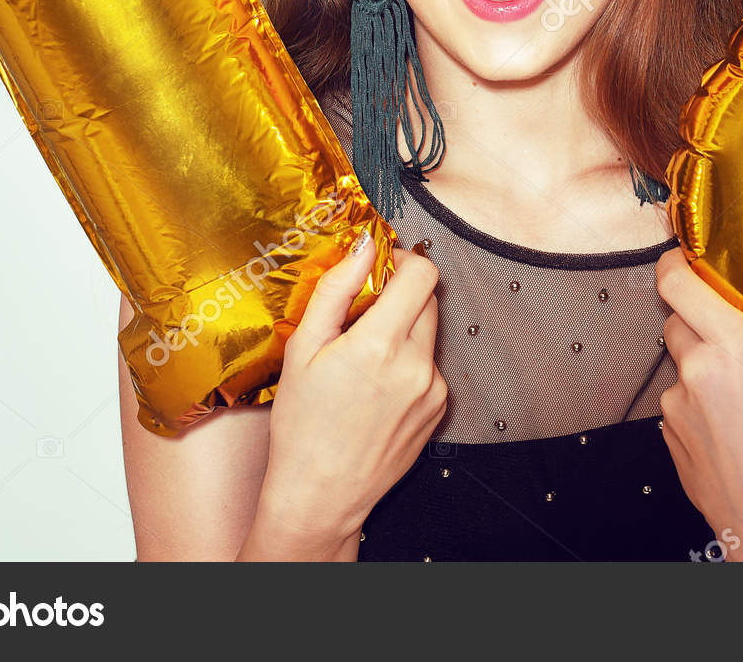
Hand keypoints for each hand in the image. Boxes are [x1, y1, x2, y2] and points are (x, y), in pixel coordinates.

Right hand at [241, 233, 446, 558]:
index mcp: (381, 345)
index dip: (402, 261)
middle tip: (363, 315)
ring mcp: (434, 389)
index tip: (381, 268)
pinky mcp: (440, 408)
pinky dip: (409, 364)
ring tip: (365, 360)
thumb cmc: (302, 427)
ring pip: (430, 333)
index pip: (422, 273)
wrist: (321, 494)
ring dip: (404, 331)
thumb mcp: (302, 350)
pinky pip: (431, 366)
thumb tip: (362, 247)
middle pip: (429, 299)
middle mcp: (417, 365)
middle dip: (400, 295)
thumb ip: (335, 290)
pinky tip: (377, 388)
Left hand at [656, 247, 742, 560]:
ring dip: (702, 367)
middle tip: (740, 346)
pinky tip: (732, 425)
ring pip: (680, 364)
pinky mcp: (667, 431)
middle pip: (677, 320)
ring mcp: (675, 404)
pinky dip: (698, 402)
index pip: (677, 285)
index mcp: (732, 347)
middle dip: (702, 322)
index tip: (680, 259)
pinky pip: (678, 401)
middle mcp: (694, 370)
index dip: (672, 264)